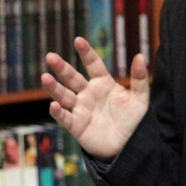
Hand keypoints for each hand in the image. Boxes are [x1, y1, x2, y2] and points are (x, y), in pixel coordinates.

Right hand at [41, 37, 149, 161]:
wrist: (129, 145)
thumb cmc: (133, 119)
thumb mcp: (140, 98)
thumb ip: (139, 78)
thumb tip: (140, 55)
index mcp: (103, 84)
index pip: (93, 65)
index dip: (86, 53)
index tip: (79, 40)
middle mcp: (89, 94)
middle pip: (73, 78)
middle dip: (62, 68)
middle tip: (50, 56)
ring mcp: (81, 109)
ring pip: (64, 96)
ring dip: (54, 88)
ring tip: (45, 77)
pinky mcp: (77, 126)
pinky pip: (65, 118)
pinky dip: (59, 112)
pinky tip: (54, 105)